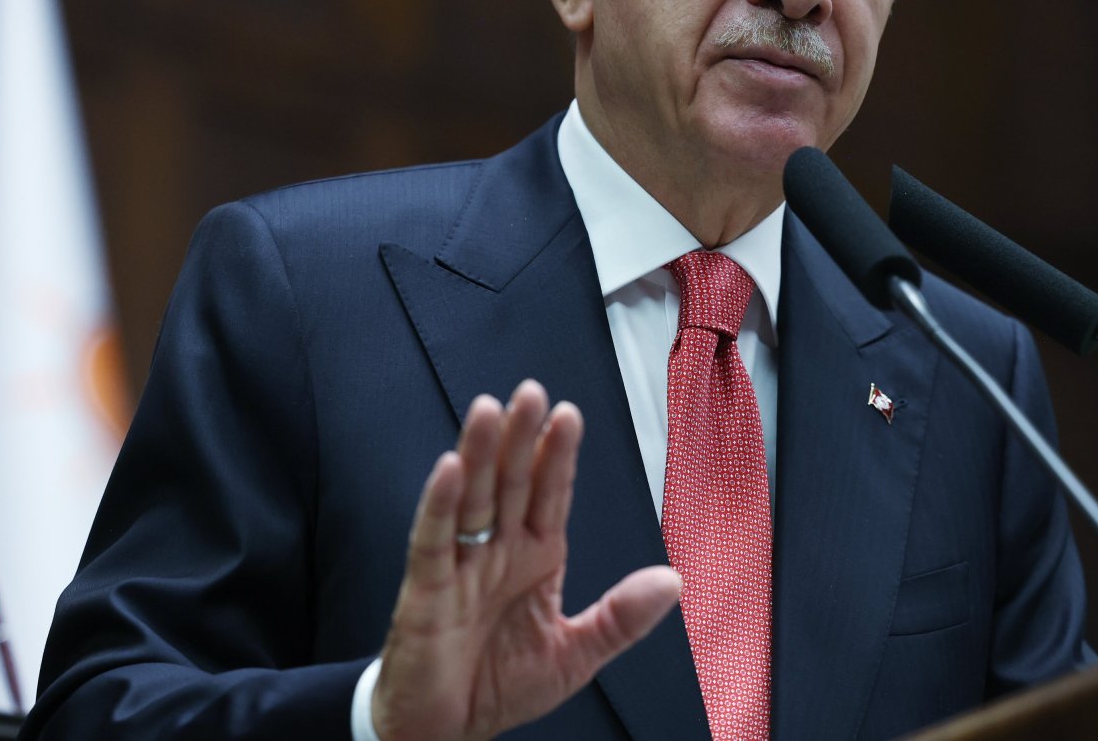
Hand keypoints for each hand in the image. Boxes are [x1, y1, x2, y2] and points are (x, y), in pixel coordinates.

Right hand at [371, 380, 680, 740]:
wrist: (445, 731)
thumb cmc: (501, 687)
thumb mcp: (576, 654)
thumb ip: (620, 617)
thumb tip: (672, 581)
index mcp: (535, 556)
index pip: (549, 494)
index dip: (557, 456)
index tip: (570, 415)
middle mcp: (497, 550)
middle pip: (509, 482)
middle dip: (519, 437)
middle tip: (531, 392)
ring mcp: (460, 565)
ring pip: (471, 498)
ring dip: (477, 453)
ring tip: (487, 410)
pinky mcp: (425, 589)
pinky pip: (431, 540)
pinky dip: (438, 504)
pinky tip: (448, 470)